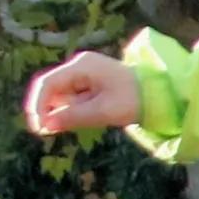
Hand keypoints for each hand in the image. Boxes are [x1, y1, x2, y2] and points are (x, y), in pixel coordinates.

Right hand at [24, 51, 142, 134]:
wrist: (160, 93)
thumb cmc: (135, 99)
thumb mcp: (104, 111)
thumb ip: (74, 117)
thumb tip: (46, 126)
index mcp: (81, 66)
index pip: (48, 83)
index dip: (38, 105)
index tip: (38, 127)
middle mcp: (79, 65)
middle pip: (52, 89)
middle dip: (49, 110)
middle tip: (50, 132)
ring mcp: (85, 72)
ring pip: (62, 95)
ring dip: (65, 111)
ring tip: (90, 118)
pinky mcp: (91, 82)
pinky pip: (74, 97)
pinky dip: (75, 109)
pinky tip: (89, 116)